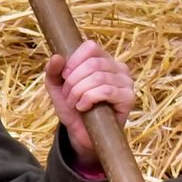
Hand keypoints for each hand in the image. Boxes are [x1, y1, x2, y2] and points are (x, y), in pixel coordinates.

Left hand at [43, 42, 135, 171]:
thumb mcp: (57, 88)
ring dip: (78, 92)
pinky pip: (106, 90)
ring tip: (74, 103)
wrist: (81, 134)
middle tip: (68, 95)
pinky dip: (89, 98)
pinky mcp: (128, 98)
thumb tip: (57, 57)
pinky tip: (83, 107)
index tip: (64, 76)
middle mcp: (118, 67)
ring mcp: (126, 82)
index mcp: (103, 59)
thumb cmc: (72, 108)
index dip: (74, 60)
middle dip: (73, 81)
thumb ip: (53, 71)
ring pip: (98, 77)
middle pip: (92, 63)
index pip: (91, 47)